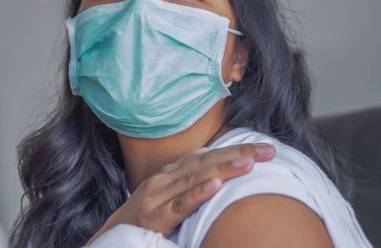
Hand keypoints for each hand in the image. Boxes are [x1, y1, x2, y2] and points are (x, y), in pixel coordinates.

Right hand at [86, 143, 275, 243]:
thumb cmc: (143, 213)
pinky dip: (198, 193)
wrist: (112, 233)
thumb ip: (184, 173)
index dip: (236, 149)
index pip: (208, 156)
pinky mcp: (156, 217)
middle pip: (206, 162)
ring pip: (195, 178)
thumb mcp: (164, 190)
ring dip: (223, 168)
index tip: (264, 148)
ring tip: (249, 163)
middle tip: (268, 151)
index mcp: (170, 172)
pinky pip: (180, 204)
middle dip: (238, 155)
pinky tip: (214, 186)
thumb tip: (207, 153)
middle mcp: (165, 179)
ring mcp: (159, 196)